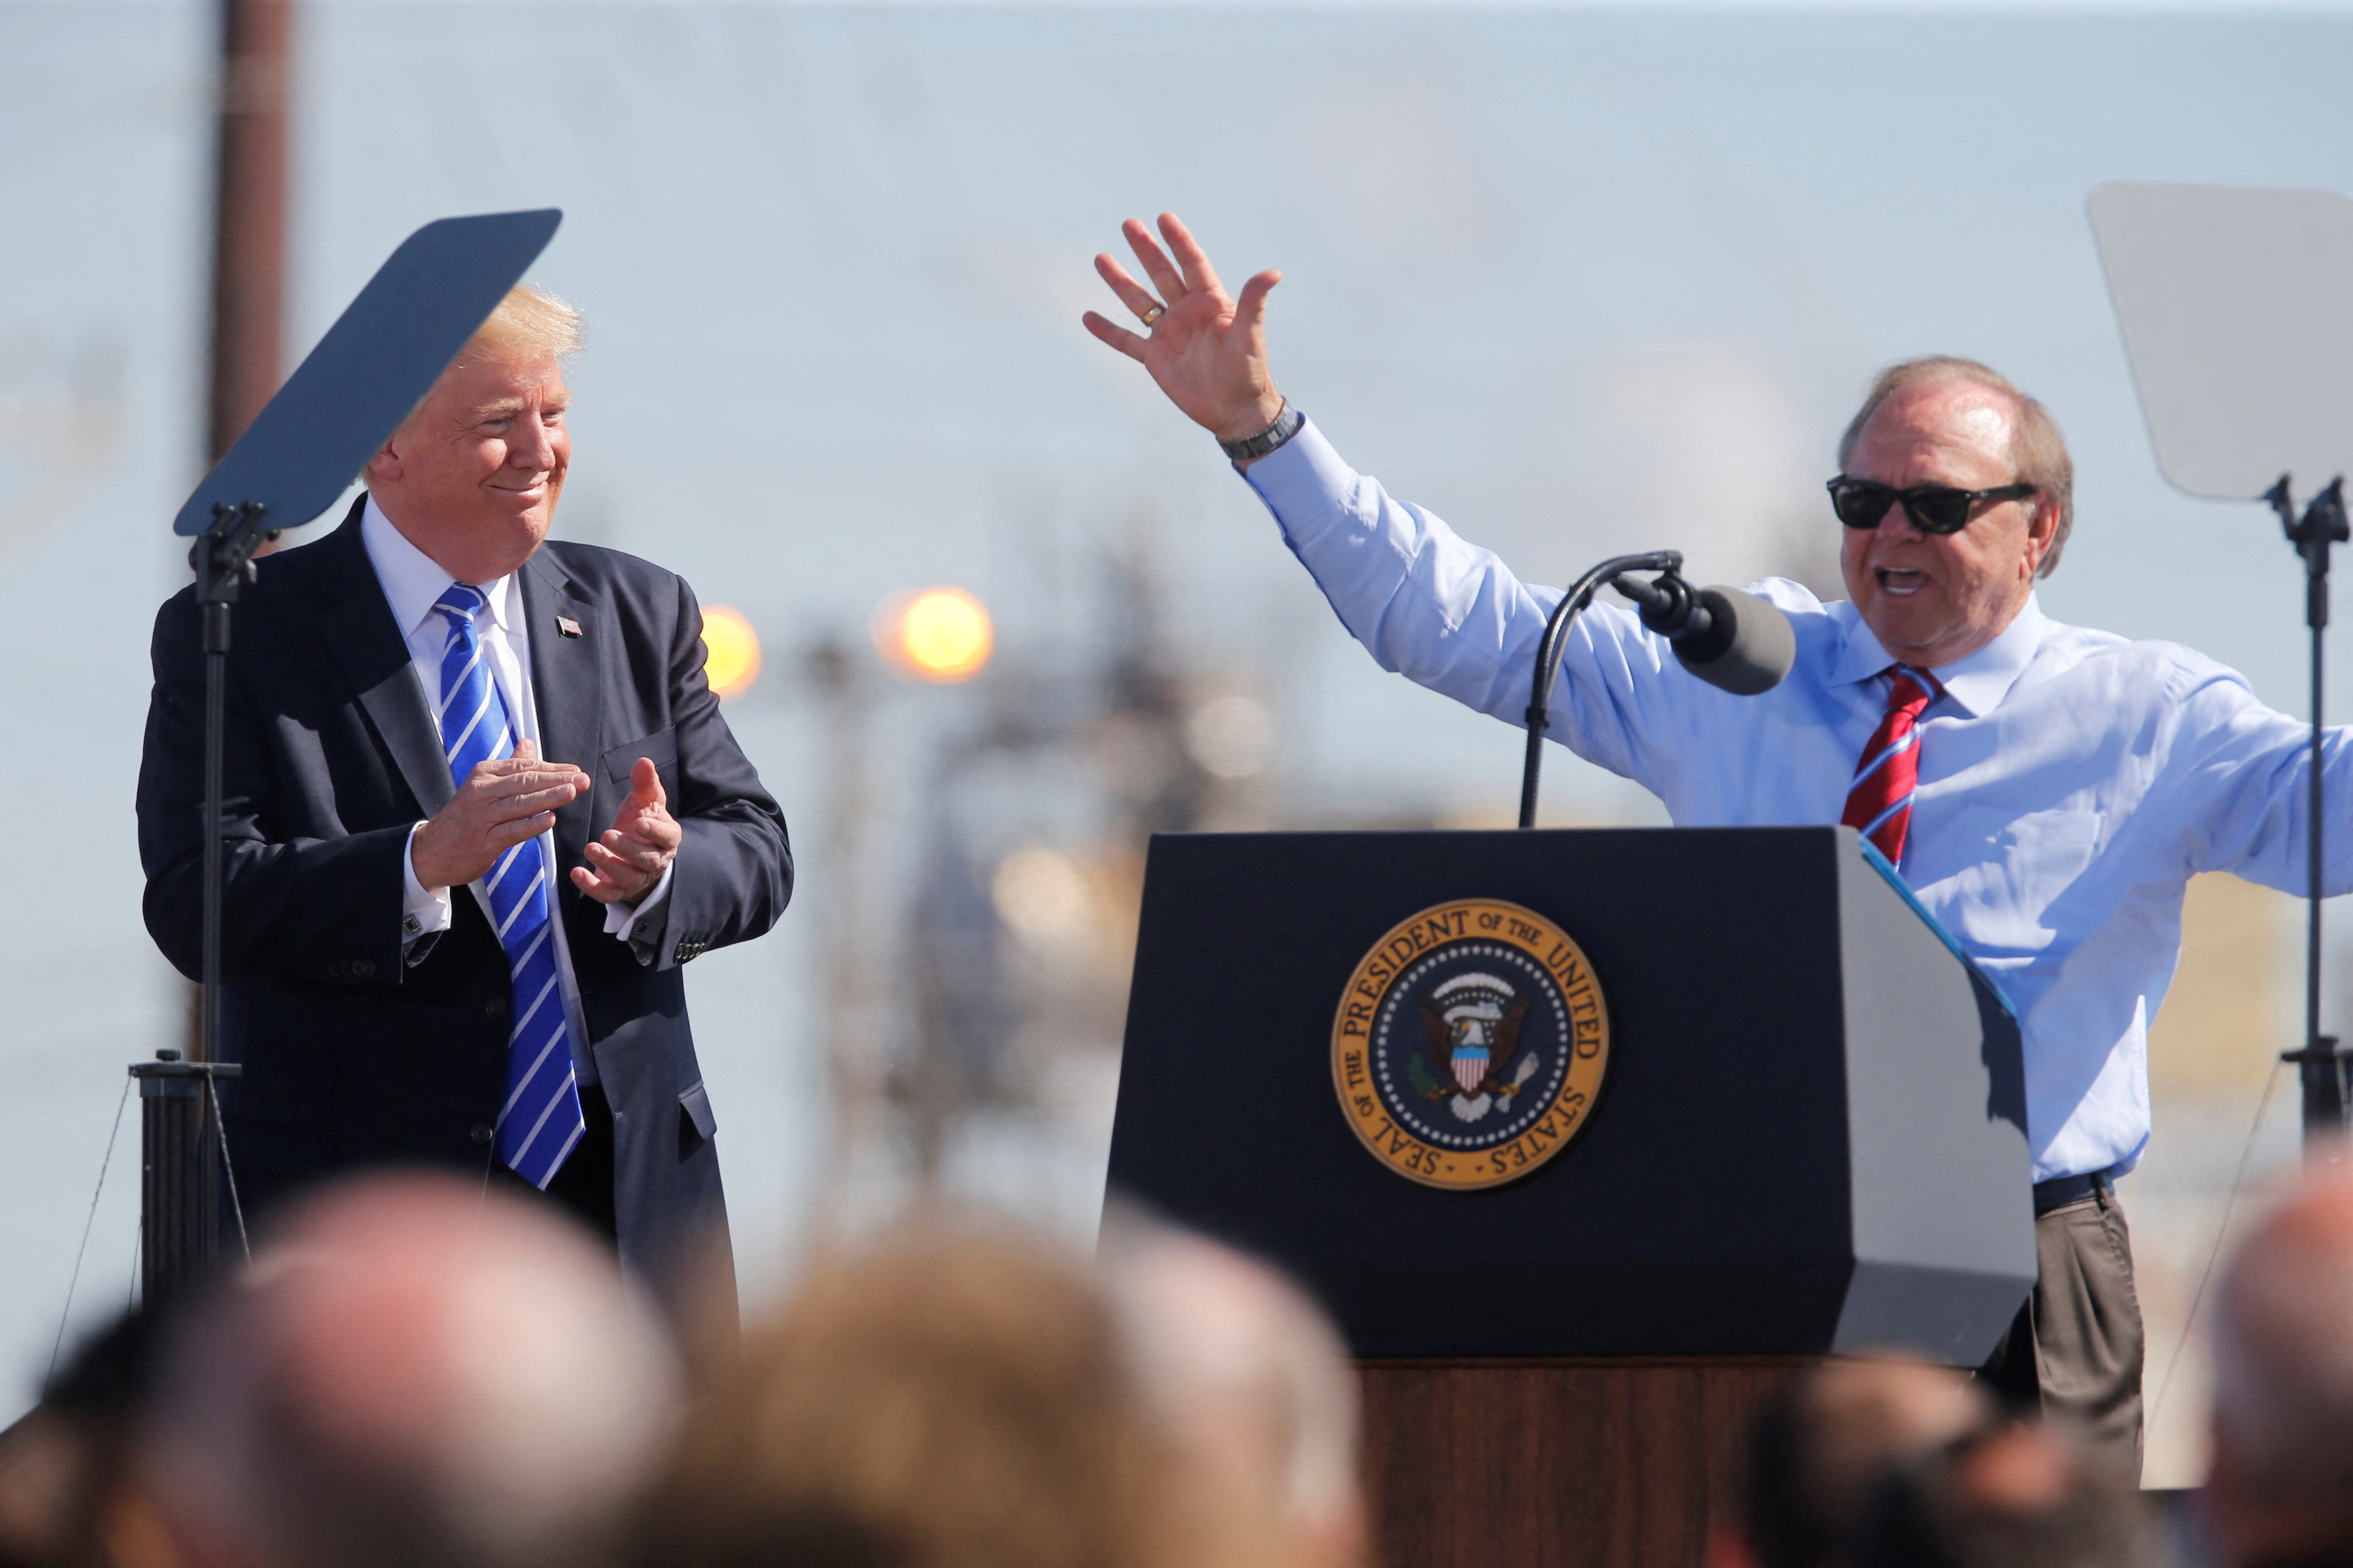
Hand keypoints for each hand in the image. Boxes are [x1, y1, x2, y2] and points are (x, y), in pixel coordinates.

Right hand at [411, 739, 588, 891]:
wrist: (430, 851)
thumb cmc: (465, 817)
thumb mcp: (483, 786)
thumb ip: (509, 767)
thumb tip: (528, 743)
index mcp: (483, 774)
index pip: (523, 768)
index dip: (552, 768)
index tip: (576, 770)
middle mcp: (481, 792)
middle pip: (525, 782)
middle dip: (557, 779)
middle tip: (583, 779)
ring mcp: (482, 817)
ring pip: (520, 804)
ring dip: (548, 797)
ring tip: (572, 792)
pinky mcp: (484, 842)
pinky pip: (512, 831)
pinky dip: (531, 825)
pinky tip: (550, 820)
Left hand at [571, 757, 680, 905]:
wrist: (636, 852)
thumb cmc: (641, 822)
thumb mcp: (645, 802)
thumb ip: (645, 784)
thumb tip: (644, 761)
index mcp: (667, 838)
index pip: (667, 837)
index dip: (655, 831)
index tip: (639, 822)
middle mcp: (656, 861)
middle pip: (646, 859)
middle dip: (627, 848)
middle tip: (607, 835)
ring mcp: (637, 878)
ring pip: (628, 877)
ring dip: (609, 864)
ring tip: (590, 847)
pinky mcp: (618, 891)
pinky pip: (608, 894)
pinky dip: (592, 887)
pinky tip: (576, 873)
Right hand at [1082, 212, 1285, 446]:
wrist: (1235, 410)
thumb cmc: (1249, 371)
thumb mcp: (1250, 335)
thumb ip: (1253, 303)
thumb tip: (1273, 273)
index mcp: (1210, 302)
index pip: (1192, 263)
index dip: (1178, 241)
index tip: (1164, 217)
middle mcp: (1187, 313)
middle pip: (1162, 274)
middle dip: (1145, 249)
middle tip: (1129, 223)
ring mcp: (1168, 334)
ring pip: (1139, 301)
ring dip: (1120, 281)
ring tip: (1101, 257)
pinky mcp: (1155, 359)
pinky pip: (1127, 341)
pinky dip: (1108, 331)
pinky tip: (1088, 317)